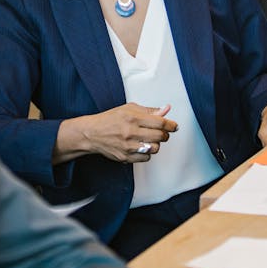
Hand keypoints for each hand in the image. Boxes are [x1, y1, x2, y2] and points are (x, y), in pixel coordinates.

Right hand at [55, 103, 176, 163]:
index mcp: (133, 118)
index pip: (160, 122)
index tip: (174, 126)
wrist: (92, 133)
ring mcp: (128, 146)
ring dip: (156, 144)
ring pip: (155, 149)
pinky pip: (146, 158)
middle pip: (160, 136)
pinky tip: (141, 146)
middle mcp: (131, 132)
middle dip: (164, 135)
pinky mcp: (125, 157)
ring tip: (149, 139)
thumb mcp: (129, 109)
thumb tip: (166, 110)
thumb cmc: (110, 119)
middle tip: (161, 132)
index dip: (171, 125)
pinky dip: (147, 153)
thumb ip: (149, 111)